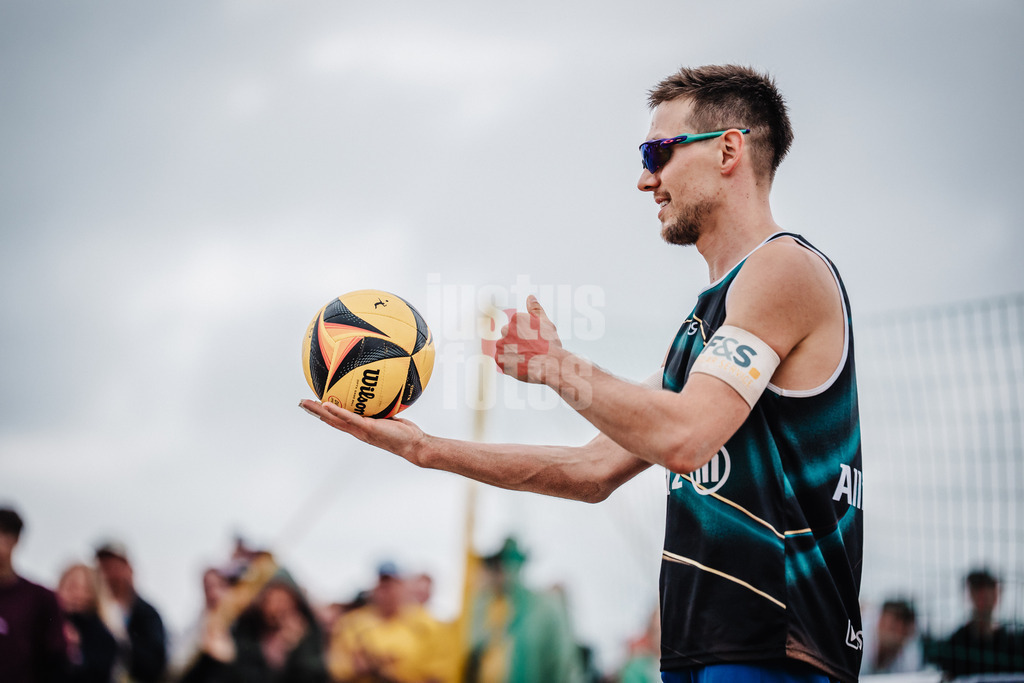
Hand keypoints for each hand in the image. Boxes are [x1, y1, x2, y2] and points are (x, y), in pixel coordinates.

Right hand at [299, 399, 425, 461]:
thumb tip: (380, 394)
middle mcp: (357, 431)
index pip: (339, 420)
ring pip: (335, 420)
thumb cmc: (404, 433)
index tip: (315, 404)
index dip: (326, 413)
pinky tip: (325, 403)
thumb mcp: (390, 416)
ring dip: (319, 411)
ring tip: (306, 402)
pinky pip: (349, 418)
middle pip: (331, 420)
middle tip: (302, 403)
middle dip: (315, 412)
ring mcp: (361, 430)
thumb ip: (381, 409)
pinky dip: (336, 411)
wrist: (413, 445)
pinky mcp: (367, 427)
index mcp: (360, 428)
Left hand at [494, 295, 563, 383]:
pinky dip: (511, 364)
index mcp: (517, 319)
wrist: (549, 365)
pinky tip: (522, 365)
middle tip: (532, 351)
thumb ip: (536, 309)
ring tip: (528, 359)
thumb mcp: (546, 323)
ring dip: (514, 353)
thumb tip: (530, 297)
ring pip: (506, 349)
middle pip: (510, 336)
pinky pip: (503, 361)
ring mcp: (501, 344)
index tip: (536, 342)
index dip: (529, 337)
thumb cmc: (550, 344)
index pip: (519, 327)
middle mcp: (506, 329)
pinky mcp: (499, 359)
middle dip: (518, 343)